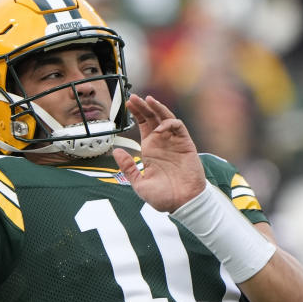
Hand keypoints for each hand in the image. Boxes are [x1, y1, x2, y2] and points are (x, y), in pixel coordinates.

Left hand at [112, 94, 205, 212]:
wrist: (183, 203)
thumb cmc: (162, 197)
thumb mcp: (138, 183)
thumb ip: (128, 167)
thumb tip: (116, 151)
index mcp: (150, 149)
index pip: (143, 125)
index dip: (136, 113)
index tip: (128, 104)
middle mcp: (162, 142)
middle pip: (152, 117)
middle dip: (143, 106)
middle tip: (133, 98)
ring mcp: (174, 142)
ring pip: (166, 118)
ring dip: (157, 108)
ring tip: (148, 100)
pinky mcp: (185, 144)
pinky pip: (178, 127)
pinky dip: (169, 123)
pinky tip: (159, 129)